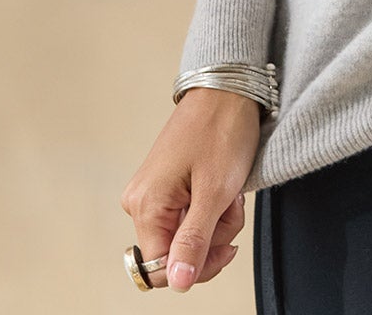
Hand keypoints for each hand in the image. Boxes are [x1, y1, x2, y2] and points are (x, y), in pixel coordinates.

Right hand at [119, 86, 262, 291]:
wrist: (228, 89)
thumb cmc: (222, 129)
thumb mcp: (215, 192)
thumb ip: (194, 241)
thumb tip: (178, 282)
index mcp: (146, 206)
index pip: (161, 270)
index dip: (198, 267)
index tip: (227, 245)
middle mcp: (140, 202)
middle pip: (176, 253)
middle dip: (212, 236)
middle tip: (231, 204)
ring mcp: (153, 193)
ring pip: (187, 235)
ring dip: (217, 220)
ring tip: (229, 189)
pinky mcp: (166, 185)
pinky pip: (188, 215)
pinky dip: (212, 207)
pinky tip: (223, 186)